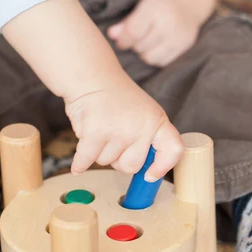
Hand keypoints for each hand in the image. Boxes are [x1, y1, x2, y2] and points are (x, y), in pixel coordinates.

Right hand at [64, 77, 183, 181]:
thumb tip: (147, 175)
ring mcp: (119, 131)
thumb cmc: (115, 99)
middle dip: (118, 159)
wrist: (91, 77)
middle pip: (132, 166)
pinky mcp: (96, 133)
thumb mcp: (144, 114)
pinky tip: (78, 165)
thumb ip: (149, 139)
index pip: (173, 150)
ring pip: (106, 162)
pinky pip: (87, 161)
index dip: (163, 167)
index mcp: (157, 121)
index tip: (150, 175)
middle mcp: (142, 127)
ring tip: (99, 128)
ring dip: (98, 151)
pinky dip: (80, 164)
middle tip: (111, 137)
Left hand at [107, 0, 200, 67]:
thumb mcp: (142, 6)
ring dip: (144, 53)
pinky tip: (157, 47)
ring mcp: (179, 37)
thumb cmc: (160, 4)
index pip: (133, 32)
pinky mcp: (185, 47)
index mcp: (155, 8)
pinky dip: (156, 57)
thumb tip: (111, 35)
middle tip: (137, 38)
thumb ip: (126, 22)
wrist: (188, 2)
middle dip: (134, 45)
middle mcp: (169, 23)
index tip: (121, 41)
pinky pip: (162, 62)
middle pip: (140, 47)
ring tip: (147, 43)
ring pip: (150, 58)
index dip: (123, 40)